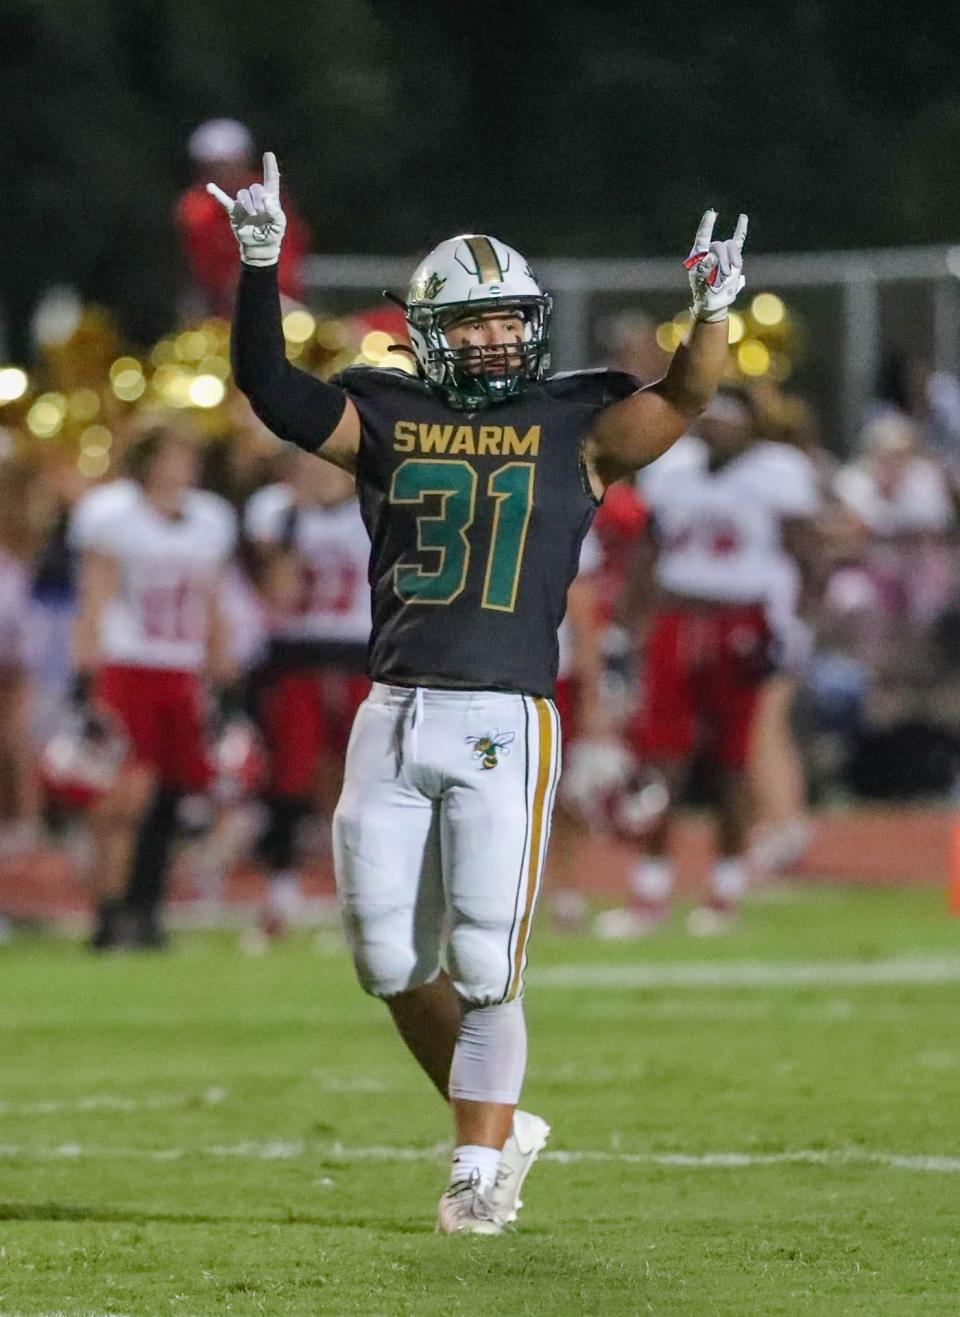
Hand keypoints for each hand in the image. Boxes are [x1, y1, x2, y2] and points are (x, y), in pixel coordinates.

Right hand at [207, 151, 286, 266]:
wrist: (260, 248)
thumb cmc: (272, 234)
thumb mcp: (280, 224)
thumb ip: (276, 212)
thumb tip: (266, 200)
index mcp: (270, 198)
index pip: (271, 180)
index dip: (270, 167)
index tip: (269, 154)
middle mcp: (256, 197)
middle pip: (255, 188)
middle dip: (259, 199)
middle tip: (261, 213)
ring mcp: (244, 203)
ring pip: (243, 194)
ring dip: (249, 204)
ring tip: (253, 215)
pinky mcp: (234, 211)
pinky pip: (224, 200)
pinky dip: (217, 194)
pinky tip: (210, 187)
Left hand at [683, 209, 747, 322]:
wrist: (714, 302)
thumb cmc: (703, 291)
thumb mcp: (701, 282)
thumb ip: (705, 269)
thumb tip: (712, 257)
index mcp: (699, 255)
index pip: (703, 237)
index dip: (707, 225)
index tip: (712, 214)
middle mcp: (711, 251)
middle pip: (719, 245)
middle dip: (723, 258)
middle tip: (724, 273)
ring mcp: (723, 255)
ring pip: (731, 247)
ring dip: (732, 258)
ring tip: (730, 272)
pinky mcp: (733, 260)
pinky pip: (738, 242)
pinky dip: (740, 230)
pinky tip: (743, 218)